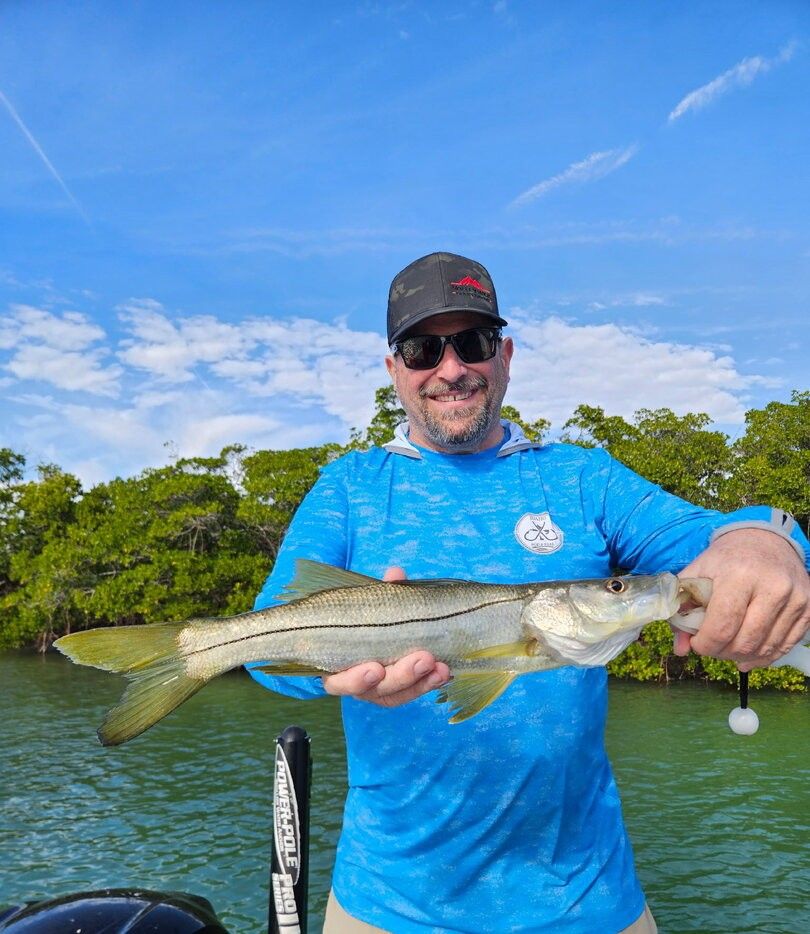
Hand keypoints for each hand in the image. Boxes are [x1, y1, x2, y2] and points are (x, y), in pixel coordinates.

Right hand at [322, 566, 450, 706]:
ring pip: (398, 694)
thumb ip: (381, 592)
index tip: (375, 668)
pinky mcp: (400, 689)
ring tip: (441, 668)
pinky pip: (414, 691)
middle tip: (424, 659)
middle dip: (403, 676)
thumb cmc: (358, 619)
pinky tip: (444, 673)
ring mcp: (379, 690)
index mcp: (337, 667)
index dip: (356, 680)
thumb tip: (395, 574)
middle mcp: (357, 684)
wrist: (369, 628)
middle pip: (378, 690)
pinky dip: (429, 683)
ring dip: (422, 682)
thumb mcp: (368, 605)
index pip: (340, 682)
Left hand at [675, 529, 809, 670]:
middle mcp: (772, 587)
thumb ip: (682, 610)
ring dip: (741, 657)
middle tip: (711, 647)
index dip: (704, 644)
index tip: (696, 643)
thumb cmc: (726, 559)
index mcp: (739, 575)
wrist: (765, 541)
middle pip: (744, 642)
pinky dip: (763, 657)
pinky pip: (785, 647)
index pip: (721, 627)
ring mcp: (794, 599)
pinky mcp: (808, 608)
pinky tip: (748, 655)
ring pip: (765, 648)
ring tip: (727, 649)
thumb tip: (680, 649)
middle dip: (721, 652)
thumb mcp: (697, 574)